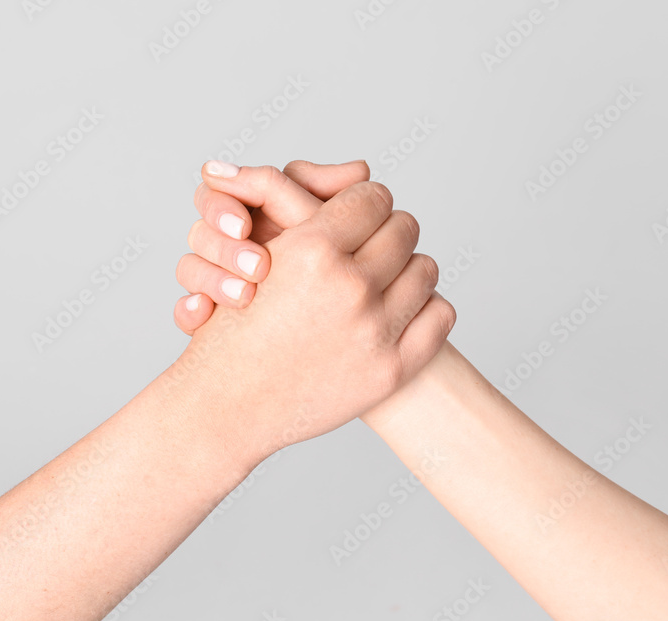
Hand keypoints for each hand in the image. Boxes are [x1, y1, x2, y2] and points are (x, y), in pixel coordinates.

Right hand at [167, 161, 454, 459]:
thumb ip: (305, 206)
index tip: (362, 212)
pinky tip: (402, 310)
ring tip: (388, 276)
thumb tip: (363, 166)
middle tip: (377, 242)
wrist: (228, 405)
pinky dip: (425, 307)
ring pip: (425, 268)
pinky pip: (439, 314)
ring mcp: (374, 331)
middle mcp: (348, 286)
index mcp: (312, 249)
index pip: (372, 197)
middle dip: (389, 230)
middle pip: (404, 228)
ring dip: (408, 267)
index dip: (367, 202)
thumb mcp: (259, 256)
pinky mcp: (391, 370)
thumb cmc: (234, 328)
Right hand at [174, 160, 370, 332]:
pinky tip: (202, 315)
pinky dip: (190, 311)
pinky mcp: (207, 317)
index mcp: (251, 213)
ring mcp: (215, 282)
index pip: (223, 187)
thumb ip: (335, 195)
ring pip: (189, 267)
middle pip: (201, 228)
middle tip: (255, 265)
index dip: (232, 198)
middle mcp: (227, 244)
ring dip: (211, 278)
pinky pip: (186, 310)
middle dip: (221, 242)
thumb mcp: (328, 232)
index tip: (245, 224)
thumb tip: (361, 169)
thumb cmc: (329, 278)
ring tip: (243, 296)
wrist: (320, 351)